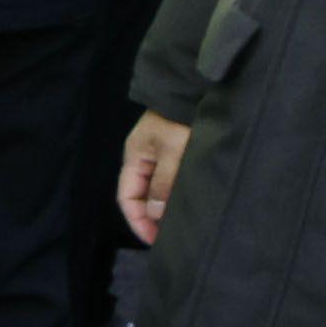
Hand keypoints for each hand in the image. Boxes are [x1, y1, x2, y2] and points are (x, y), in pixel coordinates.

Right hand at [117, 110, 189, 245]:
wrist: (198, 88)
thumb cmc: (181, 119)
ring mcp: (160, 154)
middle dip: (151, 217)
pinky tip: (186, 202)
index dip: (137, 220)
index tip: (154, 238)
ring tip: (179, 222)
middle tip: (169, 235)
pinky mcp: (177, 150)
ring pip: (157, 188)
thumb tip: (155, 213)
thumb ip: (163, 183)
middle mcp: (144, 158)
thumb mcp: (172, 150)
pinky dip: (175, 193)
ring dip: (165, 206)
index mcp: (135, 157)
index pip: (127, 198)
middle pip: (141, 196)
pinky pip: (170, 179)